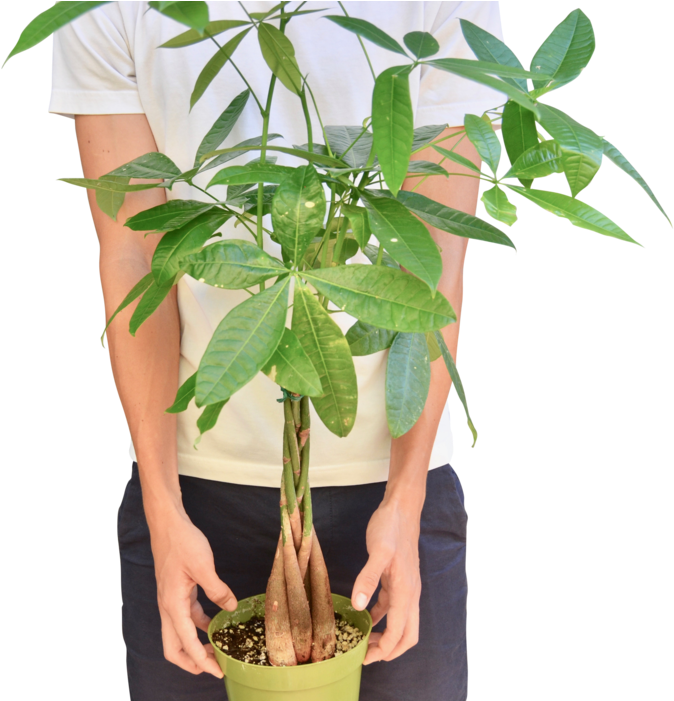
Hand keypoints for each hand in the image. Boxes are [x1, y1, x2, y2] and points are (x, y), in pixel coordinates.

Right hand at [149, 510, 237, 677]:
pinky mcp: (176, 592)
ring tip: (216, 648)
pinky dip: (198, 625)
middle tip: (214, 667)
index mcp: (173, 604)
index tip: (218, 671)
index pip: (186, 643)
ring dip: (195, 645)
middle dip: (192, 662)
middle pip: (174, 647)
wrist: (168, 525)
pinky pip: (185, 616)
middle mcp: (168, 606)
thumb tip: (230, 608)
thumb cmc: (183, 542)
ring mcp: (170, 600)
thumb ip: (218, 589)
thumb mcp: (204, 566)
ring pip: (179, 633)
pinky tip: (213, 623)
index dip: (202, 661)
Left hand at [351, 500, 421, 663]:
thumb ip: (368, 577)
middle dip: (390, 650)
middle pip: (407, 634)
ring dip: (386, 636)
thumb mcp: (378, 550)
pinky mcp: (397, 579)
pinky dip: (381, 617)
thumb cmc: (391, 528)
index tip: (365, 658)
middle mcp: (409, 593)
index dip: (384, 650)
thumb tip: (358, 605)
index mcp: (406, 591)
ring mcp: (405, 586)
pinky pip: (392, 606)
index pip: (398, 632)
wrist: (401, 509)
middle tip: (367, 656)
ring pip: (401, 622)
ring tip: (364, 641)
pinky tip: (366, 616)